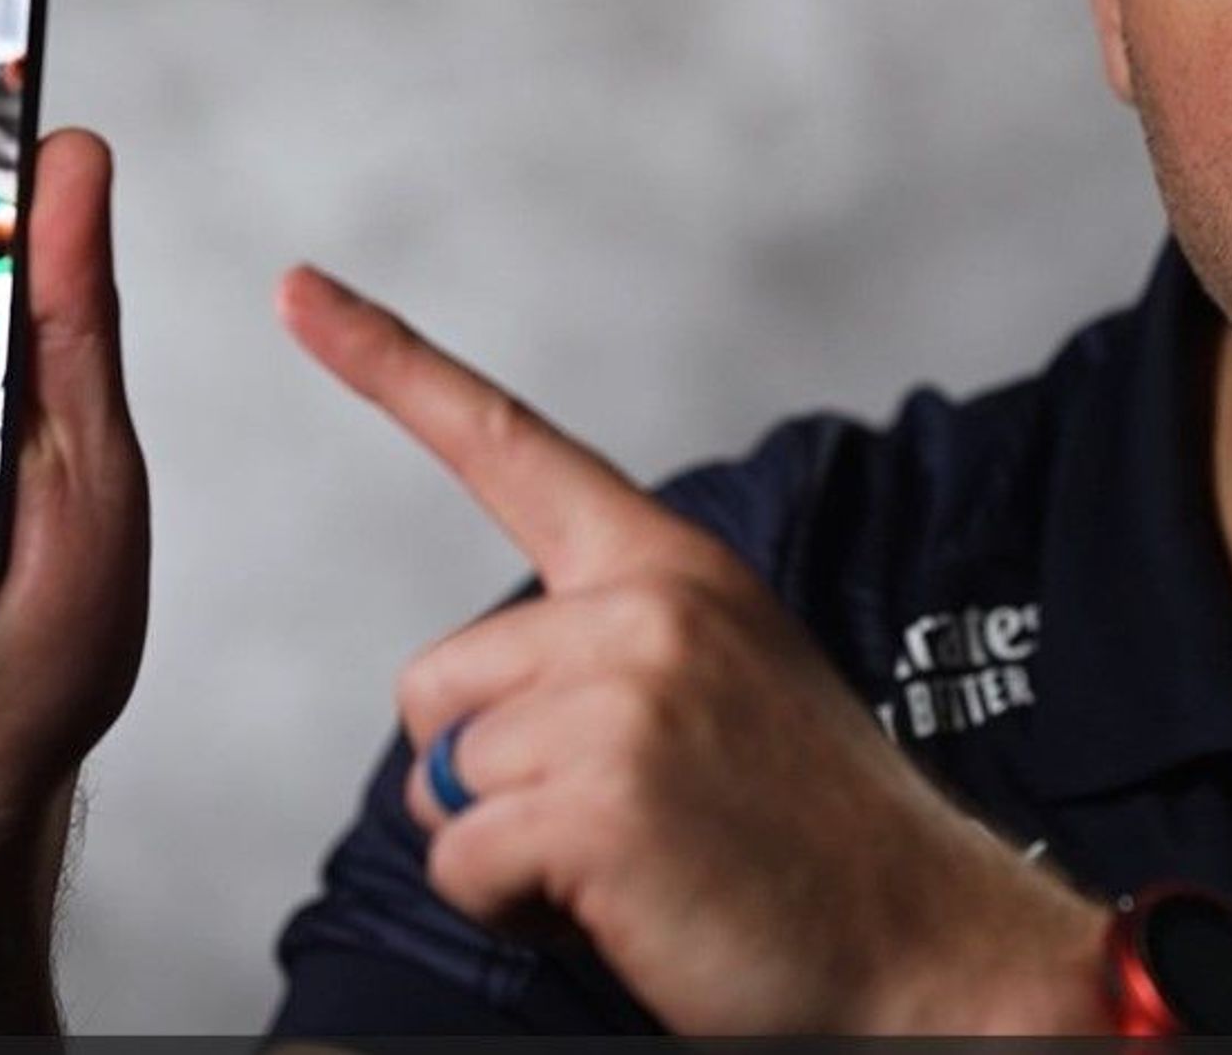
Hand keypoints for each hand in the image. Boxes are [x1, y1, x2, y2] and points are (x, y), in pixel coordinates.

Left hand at [281, 268, 1110, 1034]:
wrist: (932, 941)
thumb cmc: (814, 841)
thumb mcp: (728, 685)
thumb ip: (613, 650)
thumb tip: (474, 715)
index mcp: (673, 566)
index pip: (509, 443)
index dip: (388, 363)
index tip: (299, 290)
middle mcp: (645, 609)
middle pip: (435, 685)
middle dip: (484, 773)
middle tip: (615, 821)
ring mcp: (624, 699)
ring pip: (442, 780)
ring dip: (506, 848)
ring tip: (634, 864)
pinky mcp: (600, 799)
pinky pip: (462, 859)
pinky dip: (513, 909)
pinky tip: (620, 907)